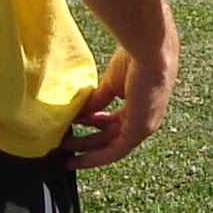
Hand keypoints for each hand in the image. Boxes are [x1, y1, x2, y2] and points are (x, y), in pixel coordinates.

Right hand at [60, 42, 171, 169]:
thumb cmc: (135, 59)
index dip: (91, 122)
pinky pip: (115, 151)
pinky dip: (95, 158)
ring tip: (63, 150)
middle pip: (110, 134)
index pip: (113, 119)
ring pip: (111, 145)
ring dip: (86, 150)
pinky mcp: (140, 131)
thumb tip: (80, 113)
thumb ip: (98, 100)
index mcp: (137, 103)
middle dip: (86, 140)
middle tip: (63, 142)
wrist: (149, 52)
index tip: (73, 122)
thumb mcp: (111, 83)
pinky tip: (76, 160)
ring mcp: (144, 126)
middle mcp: (143, 118)